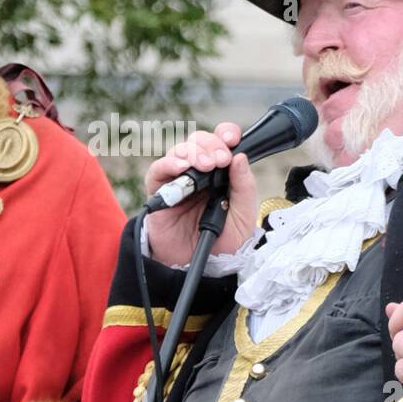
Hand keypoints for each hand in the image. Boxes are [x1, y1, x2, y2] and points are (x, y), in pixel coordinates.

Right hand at [143, 123, 258, 265]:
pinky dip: (169, 164)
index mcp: (221, 173)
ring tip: (206, 165)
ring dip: (193, 152)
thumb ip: (244, 187)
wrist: (203, 267)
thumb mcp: (244, 216)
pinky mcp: (159, 193)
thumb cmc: (224, 242)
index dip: (225, 134)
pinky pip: (158, 170)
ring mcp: (178, 181)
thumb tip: (240, 157)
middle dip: (210, 144)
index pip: (220, 143)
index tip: (232, 138)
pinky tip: (182, 167)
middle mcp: (199, 173)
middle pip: (198, 141)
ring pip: (180, 150)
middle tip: (220, 159)